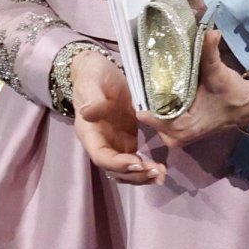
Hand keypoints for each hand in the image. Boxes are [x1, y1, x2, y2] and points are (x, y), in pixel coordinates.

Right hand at [71, 51, 166, 185]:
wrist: (100, 71)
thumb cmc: (93, 75)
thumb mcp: (92, 82)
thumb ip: (92, 97)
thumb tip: (87, 112)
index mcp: (89, 133)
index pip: (100, 156)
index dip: (117, 163)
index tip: (137, 162)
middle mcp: (101, 143)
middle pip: (114, 170)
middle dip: (135, 174)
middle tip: (156, 171)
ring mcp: (114, 144)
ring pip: (125, 171)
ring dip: (142, 177)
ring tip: (161, 174)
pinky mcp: (126, 141)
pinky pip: (135, 162)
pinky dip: (146, 169)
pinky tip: (161, 171)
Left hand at [136, 31, 248, 152]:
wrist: (246, 106)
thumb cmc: (232, 94)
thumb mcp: (219, 74)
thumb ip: (210, 53)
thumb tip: (210, 32)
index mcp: (180, 128)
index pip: (146, 114)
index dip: (143, 92)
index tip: (142, 72)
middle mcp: (172, 136)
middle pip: (146, 111)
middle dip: (146, 91)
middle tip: (147, 67)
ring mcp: (172, 134)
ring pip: (151, 111)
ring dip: (152, 94)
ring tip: (152, 71)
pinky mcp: (174, 129)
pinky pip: (158, 112)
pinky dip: (159, 98)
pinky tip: (160, 81)